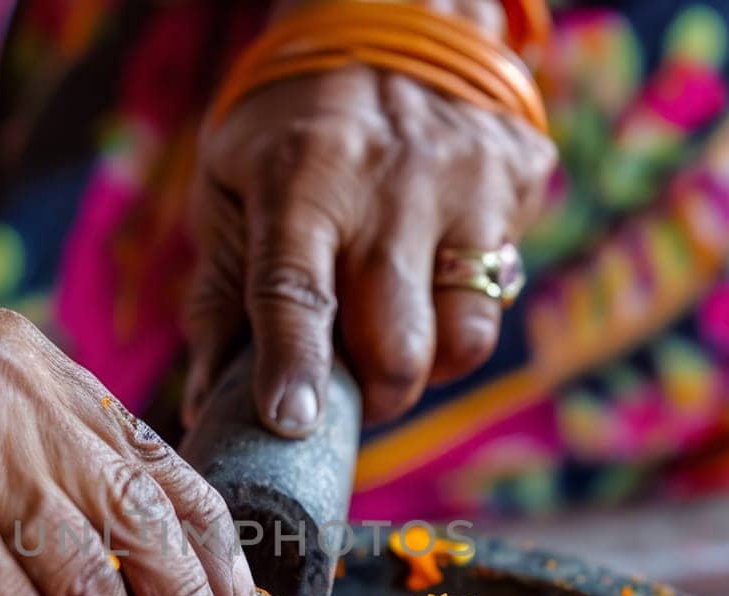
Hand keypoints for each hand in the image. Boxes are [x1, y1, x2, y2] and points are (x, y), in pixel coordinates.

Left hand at [182, 0, 556, 435]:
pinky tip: (430, 278)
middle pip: (398, 342)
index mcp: (304, 177)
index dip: (295, 366)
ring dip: (426, 366)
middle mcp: (393, 180)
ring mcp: (467, 181)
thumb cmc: (289, 132)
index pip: (298, 290)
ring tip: (393, 342)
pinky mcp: (517, 181)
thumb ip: (221, 298)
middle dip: (374, 396)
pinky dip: (460, 311)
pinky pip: (498, 288)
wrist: (390, 23)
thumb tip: (211, 405)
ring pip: (466, 335)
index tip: (292, 423)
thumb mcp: (230, 192)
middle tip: (350, 394)